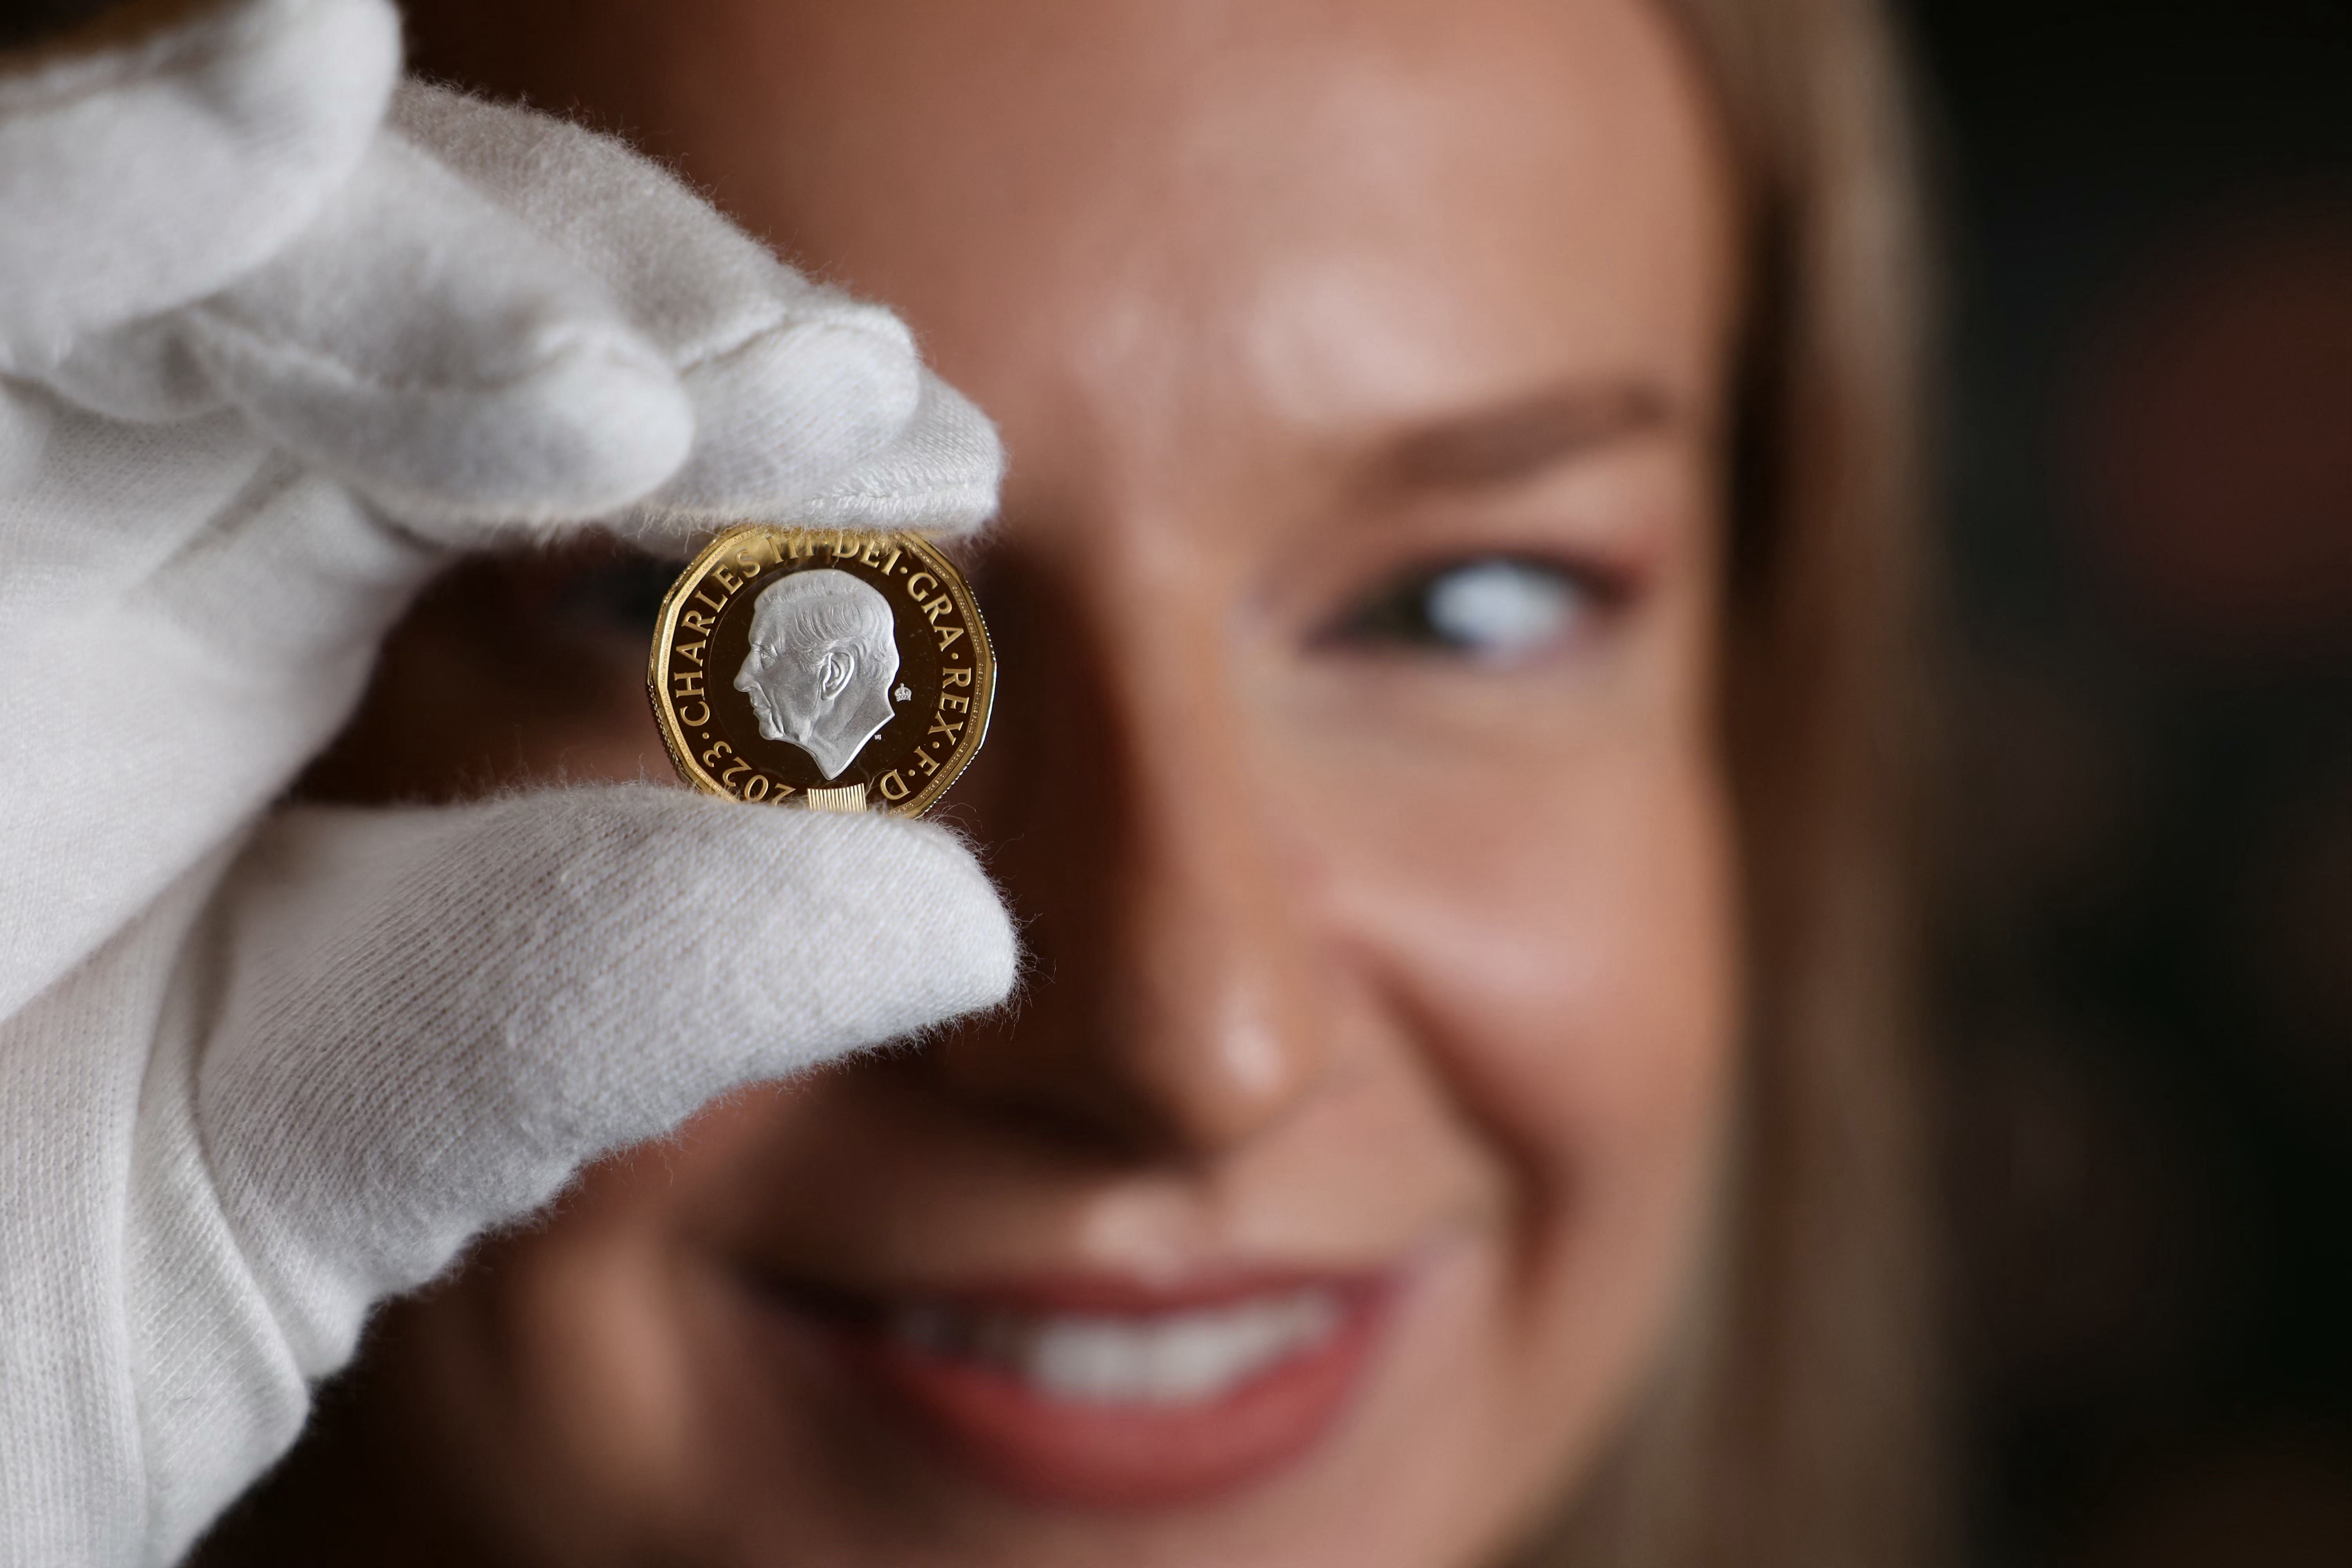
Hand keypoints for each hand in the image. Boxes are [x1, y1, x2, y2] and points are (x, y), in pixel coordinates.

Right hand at [0, 3, 1015, 1561]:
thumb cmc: (3, 1301)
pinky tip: (295, 59)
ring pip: (204, 238)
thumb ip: (605, 1001)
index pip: (533, 424)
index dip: (746, 426)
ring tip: (633, 388)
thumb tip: (961, 919)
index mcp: (249, 614)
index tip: (946, 472)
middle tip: (854, 395)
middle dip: (639, 313)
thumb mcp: (339, 1147)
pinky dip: (92, 163)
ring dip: (434, 270)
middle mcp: (107, 494)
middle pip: (410, 287)